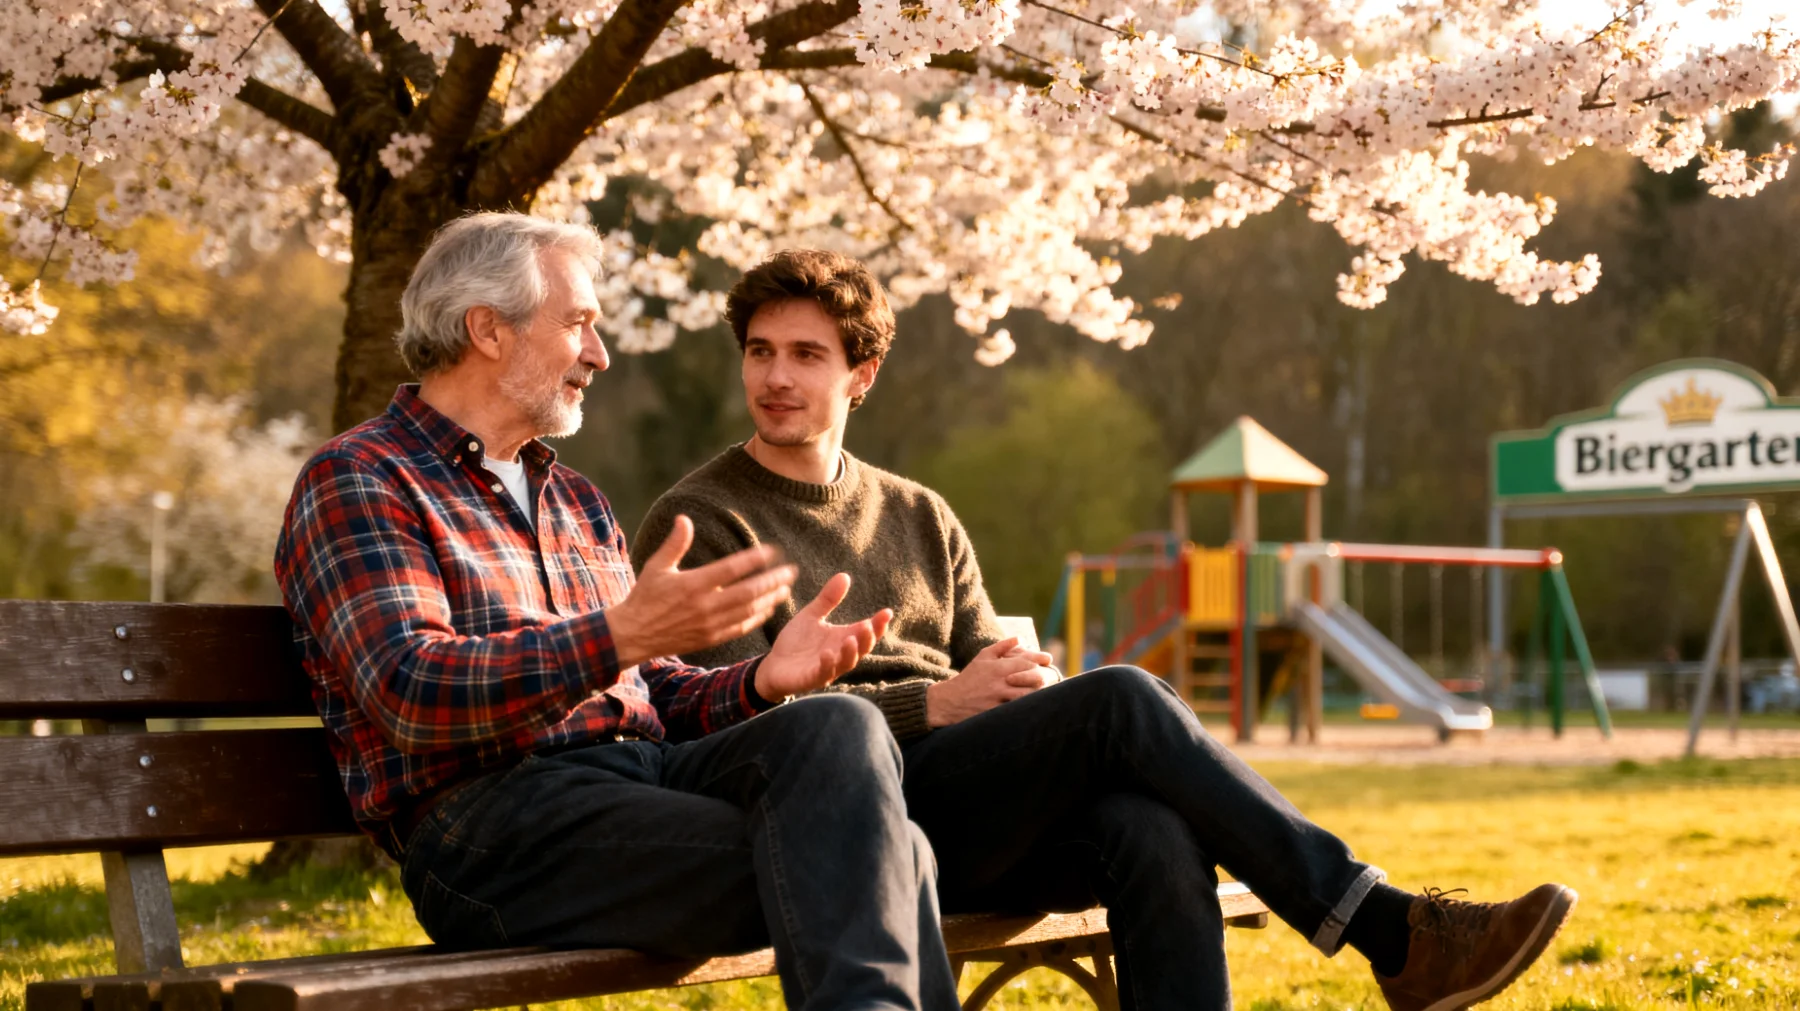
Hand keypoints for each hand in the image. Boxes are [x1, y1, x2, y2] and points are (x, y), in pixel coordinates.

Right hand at [609, 515, 796, 667]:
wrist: (633, 634)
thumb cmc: (645, 596)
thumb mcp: (656, 566)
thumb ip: (674, 543)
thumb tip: (683, 518)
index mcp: (693, 584)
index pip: (732, 569)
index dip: (755, 559)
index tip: (773, 551)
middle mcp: (704, 605)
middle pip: (748, 591)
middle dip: (772, 581)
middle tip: (791, 572)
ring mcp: (709, 624)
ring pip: (748, 611)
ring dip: (770, 599)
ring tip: (785, 589)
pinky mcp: (710, 639)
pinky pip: (740, 628)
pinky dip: (757, 619)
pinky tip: (768, 609)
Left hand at [756, 573, 892, 698]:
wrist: (773, 665)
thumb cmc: (796, 642)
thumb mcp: (811, 616)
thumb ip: (828, 599)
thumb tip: (845, 576)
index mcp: (842, 638)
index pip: (866, 632)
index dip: (878, 624)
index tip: (887, 612)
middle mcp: (840, 654)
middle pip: (861, 648)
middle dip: (868, 638)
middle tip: (870, 626)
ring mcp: (828, 668)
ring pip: (846, 663)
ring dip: (851, 652)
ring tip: (851, 639)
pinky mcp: (812, 678)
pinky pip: (824, 673)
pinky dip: (828, 665)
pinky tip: (827, 654)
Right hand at [925, 637, 1057, 727]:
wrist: (950, 702)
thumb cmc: (969, 678)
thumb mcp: (982, 657)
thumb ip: (1002, 647)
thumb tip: (1020, 638)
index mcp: (997, 668)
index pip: (1025, 662)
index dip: (1040, 660)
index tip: (1049, 660)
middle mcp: (999, 683)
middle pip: (1031, 679)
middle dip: (1044, 678)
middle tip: (1051, 677)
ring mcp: (998, 699)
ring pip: (1026, 697)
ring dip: (1038, 694)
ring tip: (1046, 693)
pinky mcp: (996, 714)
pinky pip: (1016, 711)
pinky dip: (1026, 709)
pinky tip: (1034, 708)